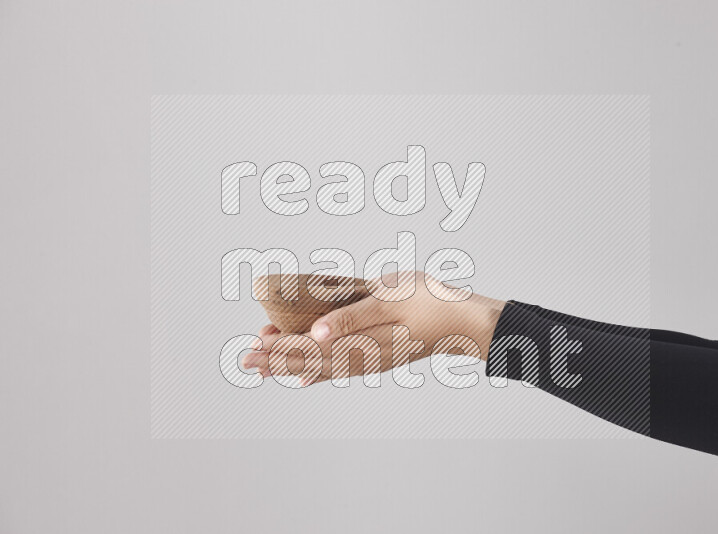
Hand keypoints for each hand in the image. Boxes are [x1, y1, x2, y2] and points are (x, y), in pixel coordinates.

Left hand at [242, 271, 504, 385]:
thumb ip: (350, 318)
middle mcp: (362, 358)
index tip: (253, 344)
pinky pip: (341, 369)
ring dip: (291, 366)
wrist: (463, 319)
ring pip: (322, 367)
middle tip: (245, 361)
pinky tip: (306, 378)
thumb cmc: (428, 301)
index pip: (308, 348)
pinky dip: (319, 373)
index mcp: (360, 342)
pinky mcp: (379, 357)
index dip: (279, 347)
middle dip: (276, 360)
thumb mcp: (389, 299)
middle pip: (310, 361)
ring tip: (265, 367)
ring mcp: (371, 360)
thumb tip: (315, 333)